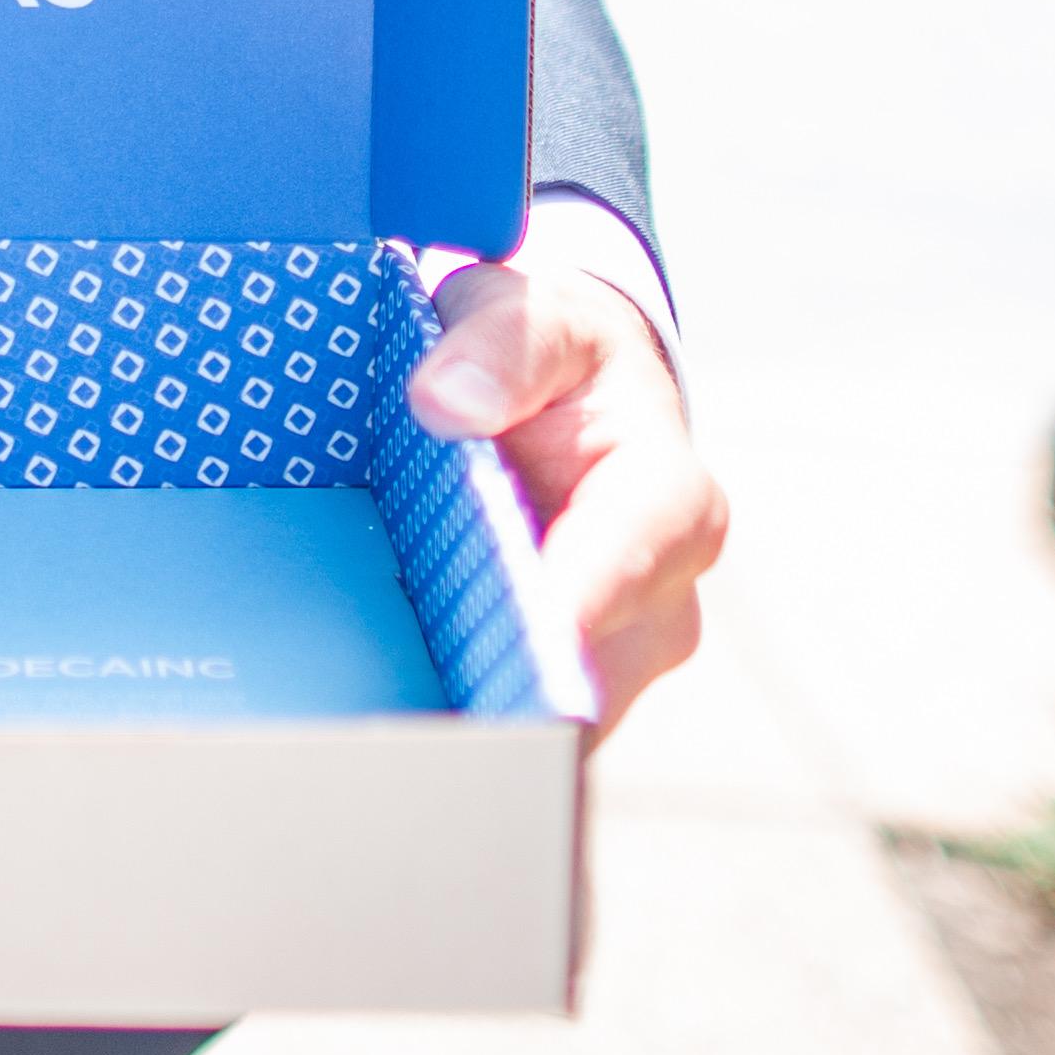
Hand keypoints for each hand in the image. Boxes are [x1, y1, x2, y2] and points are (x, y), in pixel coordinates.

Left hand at [407, 253, 724, 736]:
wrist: (578, 405)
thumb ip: (500, 346)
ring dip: (476, 726)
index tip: (493, 653)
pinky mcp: (576, 691)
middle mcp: (665, 601)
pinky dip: (465, 727)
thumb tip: (446, 402)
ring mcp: (624, 660)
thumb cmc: (556, 358)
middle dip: (502, 699)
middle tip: (399, 730)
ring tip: (383, 736)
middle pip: (587, 681)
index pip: (616, 571)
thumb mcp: (534, 318)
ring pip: (556, 730)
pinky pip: (524, 730)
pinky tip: (394, 728)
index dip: (557, 617)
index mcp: (671, 502)